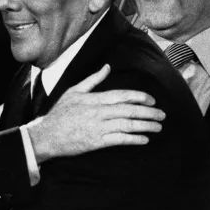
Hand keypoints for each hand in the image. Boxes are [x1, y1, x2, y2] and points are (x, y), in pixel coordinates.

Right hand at [27, 64, 164, 161]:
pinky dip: (134, 139)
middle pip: (129, 110)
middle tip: (162, 115)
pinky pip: (119, 139)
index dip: (140, 97)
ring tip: (158, 127)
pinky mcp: (96, 142)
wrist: (47, 135)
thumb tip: (107, 67)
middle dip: (149, 112)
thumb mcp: (74, 91)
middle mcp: (98, 112)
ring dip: (146, 126)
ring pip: (127, 125)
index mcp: (95, 99)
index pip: (122, 95)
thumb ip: (93, 80)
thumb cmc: (60, 113)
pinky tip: (145, 139)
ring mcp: (98, 127)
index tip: (152, 100)